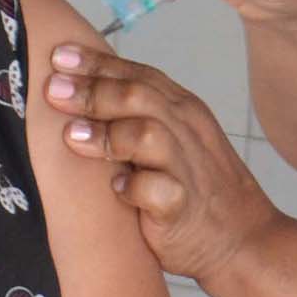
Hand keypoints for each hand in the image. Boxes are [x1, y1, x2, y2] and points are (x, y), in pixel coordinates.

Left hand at [44, 42, 284, 283]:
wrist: (243, 241)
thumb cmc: (197, 190)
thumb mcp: (175, 142)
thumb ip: (137, 119)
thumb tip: (79, 96)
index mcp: (182, 111)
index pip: (138, 75)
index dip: (97, 63)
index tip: (59, 55)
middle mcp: (186, 131)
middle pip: (139, 96)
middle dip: (93, 90)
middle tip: (53, 89)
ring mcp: (188, 168)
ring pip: (147, 134)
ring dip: (107, 134)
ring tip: (72, 137)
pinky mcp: (184, 207)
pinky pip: (159, 190)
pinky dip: (134, 187)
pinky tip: (115, 189)